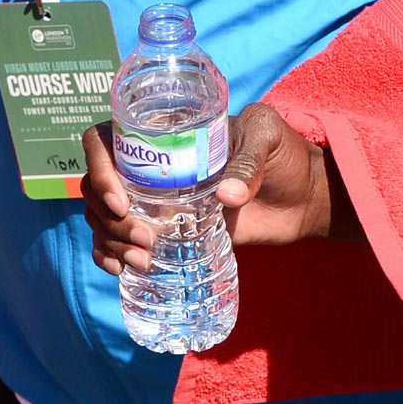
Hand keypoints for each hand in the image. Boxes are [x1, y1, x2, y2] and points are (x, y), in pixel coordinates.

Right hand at [82, 102, 333, 274]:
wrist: (306, 196)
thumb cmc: (286, 154)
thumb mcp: (269, 138)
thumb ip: (249, 160)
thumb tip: (224, 197)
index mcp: (164, 134)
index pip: (104, 141)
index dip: (98, 169)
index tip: (122, 202)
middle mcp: (151, 167)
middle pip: (96, 187)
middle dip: (108, 217)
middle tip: (146, 239)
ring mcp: (156, 201)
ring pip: (103, 217)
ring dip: (110, 240)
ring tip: (144, 260)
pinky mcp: (168, 230)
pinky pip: (119, 241)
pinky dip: (111, 255)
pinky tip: (123, 269)